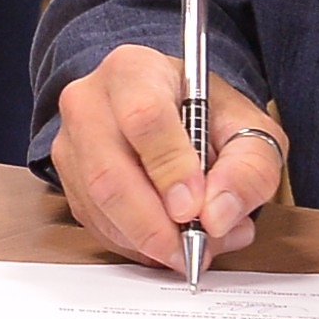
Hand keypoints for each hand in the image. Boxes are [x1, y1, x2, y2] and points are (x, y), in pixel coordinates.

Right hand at [50, 41, 288, 269]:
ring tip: (195, 243)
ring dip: (150, 239)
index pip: (145, 117)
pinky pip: (96, 225)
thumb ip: (248, 169)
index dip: (171, 169)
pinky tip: (168, 238)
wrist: (174, 115)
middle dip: (154, 224)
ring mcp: (71, 142)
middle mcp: (90, 101)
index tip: (196, 208)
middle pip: (108, 171)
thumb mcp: (250, 130)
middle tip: (194, 248)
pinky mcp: (68, 181)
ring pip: (99, 205)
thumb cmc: (208, 117)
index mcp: (135, 70)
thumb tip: (218, 215)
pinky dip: (136, 244)